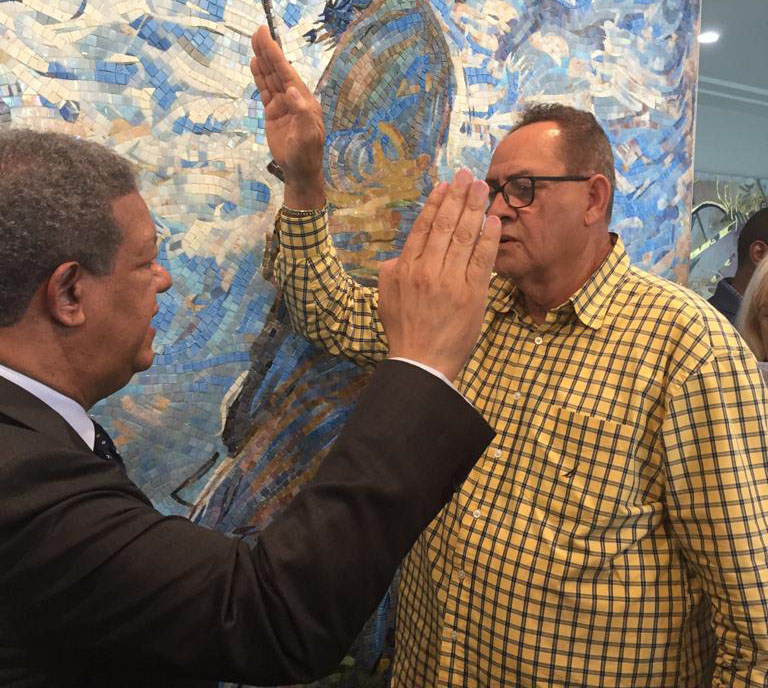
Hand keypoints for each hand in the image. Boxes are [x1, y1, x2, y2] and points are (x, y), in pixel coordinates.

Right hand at [250, 26, 324, 207]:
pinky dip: (260, 79)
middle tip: (258, 32)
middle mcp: (294, 99)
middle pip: (278, 72)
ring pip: (271, 79)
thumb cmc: (306, 154)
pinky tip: (255, 65)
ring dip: (263, 62)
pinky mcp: (273, 114)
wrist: (299, 171)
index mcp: (304, 101)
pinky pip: (266, 92)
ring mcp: (283, 106)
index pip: (288, 74)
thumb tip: (291, 91)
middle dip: (269, 53)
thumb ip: (302, 112)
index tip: (267, 39)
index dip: (277, 56)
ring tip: (255, 43)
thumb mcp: (308, 135)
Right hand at [378, 169, 500, 381]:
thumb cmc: (403, 332)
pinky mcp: (471, 294)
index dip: (435, 204)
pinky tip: (494, 220)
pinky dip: (489, 238)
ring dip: (475, 209)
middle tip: (468, 176)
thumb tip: (396, 256)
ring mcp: (450, 281)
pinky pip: (482, 260)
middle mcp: (427, 270)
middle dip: (458, 197)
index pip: (422, 228)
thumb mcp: (385, 299)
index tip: (445, 186)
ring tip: (483, 188)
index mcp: (405, 269)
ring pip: (464, 237)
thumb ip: (389, 272)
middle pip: (445, 225)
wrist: (420, 363)